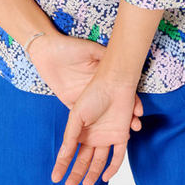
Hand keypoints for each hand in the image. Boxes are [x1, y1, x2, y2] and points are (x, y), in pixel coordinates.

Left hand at [28, 32, 143, 129]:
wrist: (47, 51)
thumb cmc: (69, 47)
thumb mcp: (90, 49)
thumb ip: (104, 54)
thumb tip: (120, 59)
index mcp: (101, 77)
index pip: (120, 92)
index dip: (131, 102)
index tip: (137, 111)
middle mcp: (95, 90)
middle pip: (114, 108)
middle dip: (125, 118)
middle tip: (135, 125)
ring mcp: (84, 99)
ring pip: (100, 117)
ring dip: (110, 127)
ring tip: (121, 135)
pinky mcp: (72, 103)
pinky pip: (83, 121)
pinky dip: (91, 131)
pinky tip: (100, 137)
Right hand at [49, 70, 140, 184]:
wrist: (114, 84)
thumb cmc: (93, 94)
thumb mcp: (77, 116)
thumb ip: (71, 136)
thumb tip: (63, 155)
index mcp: (80, 130)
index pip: (69, 152)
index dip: (62, 165)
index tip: (55, 178)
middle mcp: (93, 135)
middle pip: (84, 159)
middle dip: (76, 173)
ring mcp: (106, 136)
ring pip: (99, 161)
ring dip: (93, 173)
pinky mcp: (120, 136)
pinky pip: (117, 156)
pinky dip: (112, 168)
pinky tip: (105, 177)